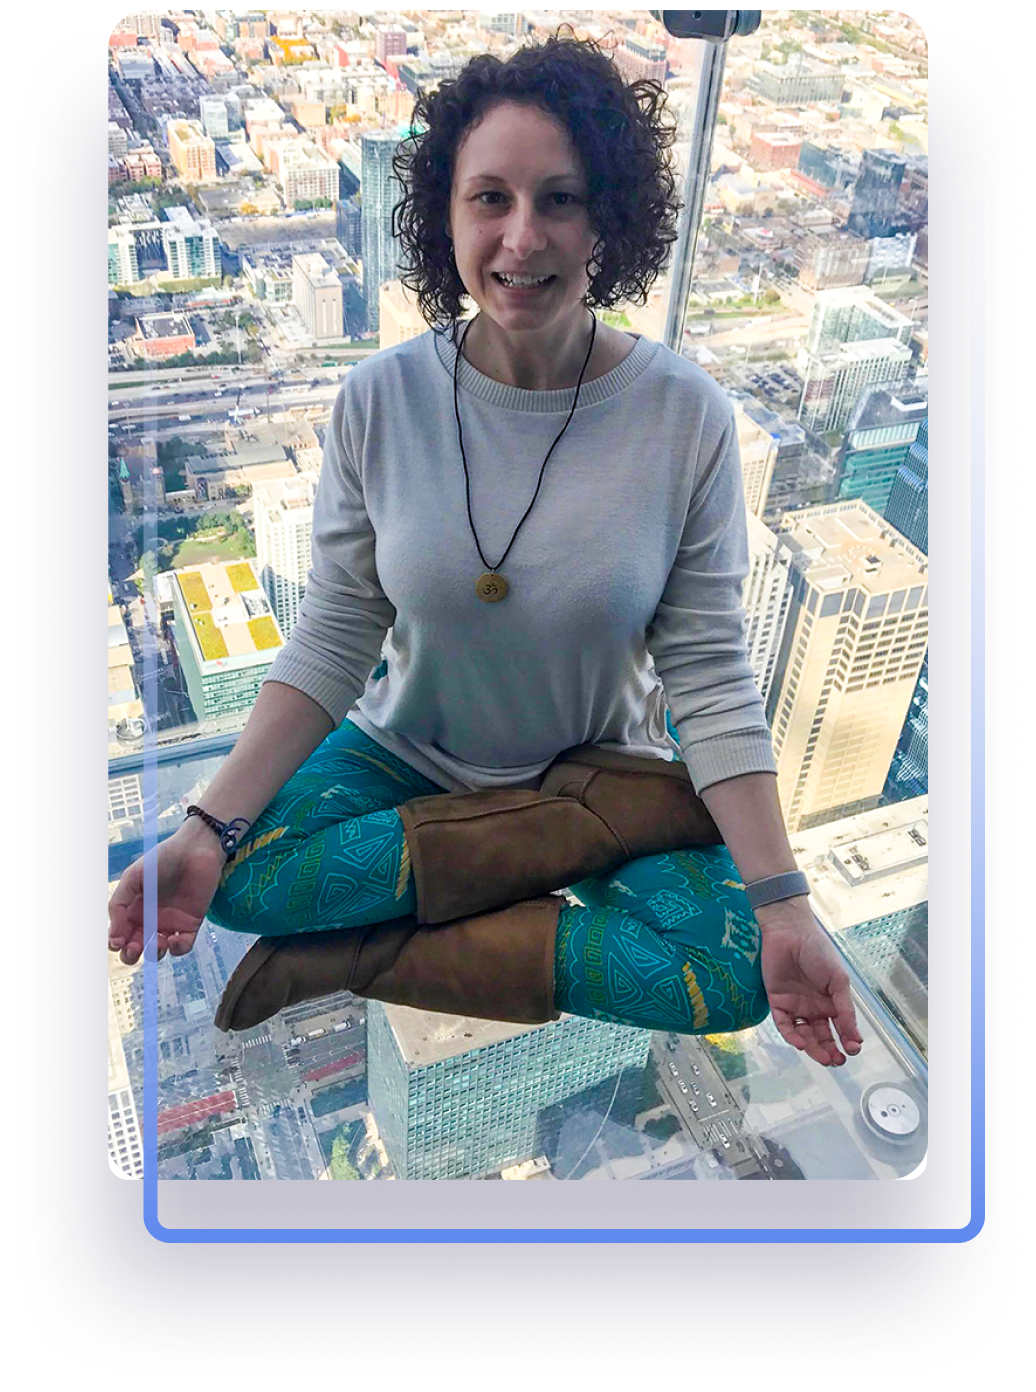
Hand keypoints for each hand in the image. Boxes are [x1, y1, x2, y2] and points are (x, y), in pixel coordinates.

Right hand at [107, 822, 227, 965]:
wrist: (195, 850)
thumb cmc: (162, 859)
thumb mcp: (133, 877)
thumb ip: (118, 904)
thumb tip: (114, 937)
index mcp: (132, 909)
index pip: (119, 935)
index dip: (116, 943)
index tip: (118, 942)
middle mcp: (149, 919)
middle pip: (135, 948)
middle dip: (131, 955)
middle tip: (134, 949)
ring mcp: (170, 923)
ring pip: (158, 951)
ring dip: (154, 954)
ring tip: (156, 943)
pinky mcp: (191, 924)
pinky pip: (183, 946)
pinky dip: (177, 949)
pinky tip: (173, 939)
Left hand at [756, 899, 864, 1067]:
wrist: (790, 933)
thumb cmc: (818, 952)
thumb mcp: (839, 980)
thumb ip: (844, 1008)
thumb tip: (855, 1037)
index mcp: (832, 1002)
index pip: (840, 1028)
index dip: (847, 1041)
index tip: (853, 1049)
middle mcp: (814, 1008)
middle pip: (822, 1036)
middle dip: (830, 1051)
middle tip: (836, 1061)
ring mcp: (795, 1006)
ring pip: (804, 1035)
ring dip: (813, 1048)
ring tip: (823, 1058)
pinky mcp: (777, 1003)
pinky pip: (784, 1025)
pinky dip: (792, 1036)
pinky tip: (802, 1043)